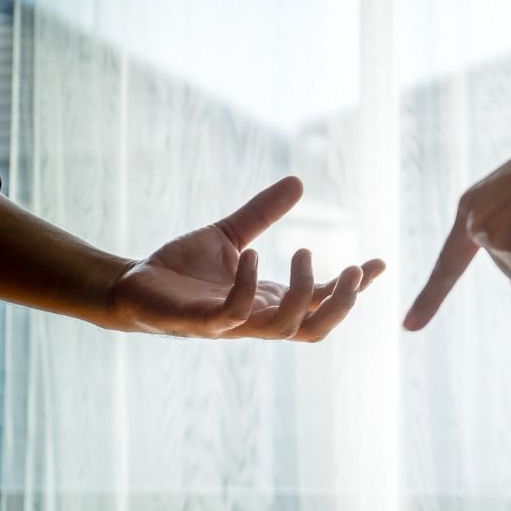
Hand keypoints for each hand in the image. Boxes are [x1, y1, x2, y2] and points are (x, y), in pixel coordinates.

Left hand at [108, 176, 385, 340]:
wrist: (131, 285)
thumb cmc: (180, 269)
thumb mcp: (230, 234)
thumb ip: (263, 214)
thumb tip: (298, 182)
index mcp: (268, 301)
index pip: (322, 303)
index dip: (354, 287)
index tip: (379, 262)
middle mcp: (256, 318)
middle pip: (316, 329)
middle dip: (342, 304)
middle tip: (353, 269)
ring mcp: (230, 325)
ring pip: (285, 328)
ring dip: (305, 294)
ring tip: (306, 251)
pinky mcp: (199, 323)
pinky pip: (234, 315)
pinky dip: (248, 288)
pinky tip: (252, 256)